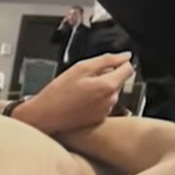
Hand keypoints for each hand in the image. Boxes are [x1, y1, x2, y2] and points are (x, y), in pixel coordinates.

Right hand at [12, 52, 133, 134]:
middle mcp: (111, 100)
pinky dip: (96, 99)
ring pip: (110, 91)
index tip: (107, 64)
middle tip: (85, 78)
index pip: (129, 69)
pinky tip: (80, 100)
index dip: (119, 62)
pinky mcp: (100, 118)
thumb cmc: (59, 92)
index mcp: (108, 86)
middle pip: (118, 80)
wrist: (46, 116)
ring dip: (100, 88)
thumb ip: (106, 60)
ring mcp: (106, 111)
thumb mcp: (81, 67)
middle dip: (106, 76)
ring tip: (80, 90)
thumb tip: (125, 56)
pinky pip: (104, 103)